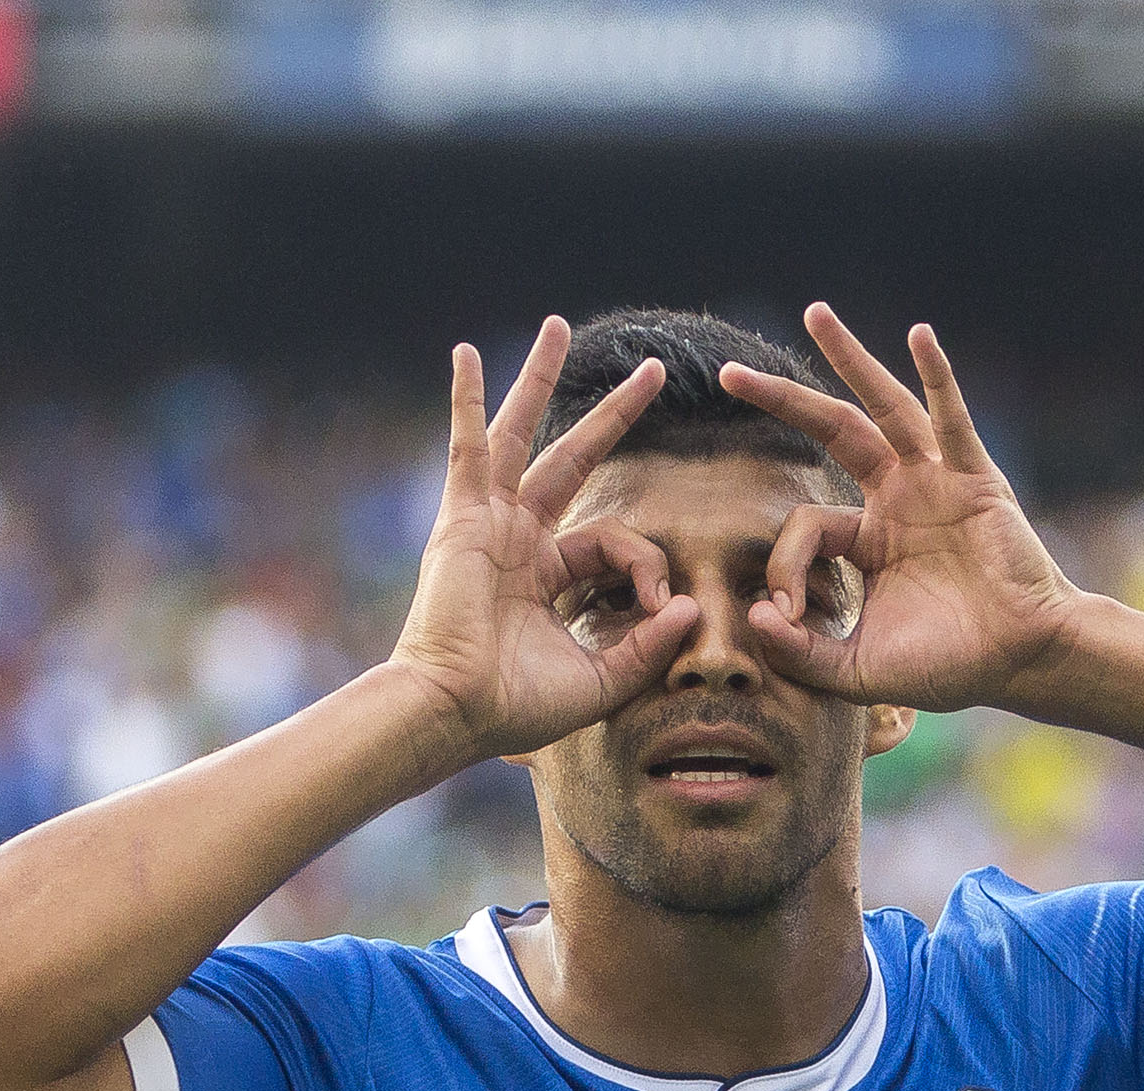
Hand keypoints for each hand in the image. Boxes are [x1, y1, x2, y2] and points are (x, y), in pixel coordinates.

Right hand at [392, 317, 702, 759]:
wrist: (456, 712)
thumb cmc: (516, 708)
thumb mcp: (601, 679)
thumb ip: (647, 646)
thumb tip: (687, 605)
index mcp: (547, 578)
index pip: (613, 543)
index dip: (646, 564)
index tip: (657, 603)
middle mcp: (517, 541)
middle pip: (574, 458)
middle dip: (614, 415)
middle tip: (653, 371)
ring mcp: (488, 523)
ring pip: (522, 434)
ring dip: (542, 379)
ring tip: (560, 326)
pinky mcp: (463, 518)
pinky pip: (468, 445)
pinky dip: (466, 399)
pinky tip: (467, 353)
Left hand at [719, 303, 1082, 712]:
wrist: (1021, 662)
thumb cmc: (949, 665)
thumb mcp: (857, 669)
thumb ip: (802, 654)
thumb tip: (755, 618)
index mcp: (870, 538)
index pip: (807, 523)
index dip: (785, 566)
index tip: (787, 614)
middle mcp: (899, 498)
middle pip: (832, 431)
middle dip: (781, 400)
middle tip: (728, 374)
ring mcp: (936, 482)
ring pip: (883, 408)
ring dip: (849, 359)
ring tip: (815, 313)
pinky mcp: (974, 479)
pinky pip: (952, 419)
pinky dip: (938, 376)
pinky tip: (920, 335)